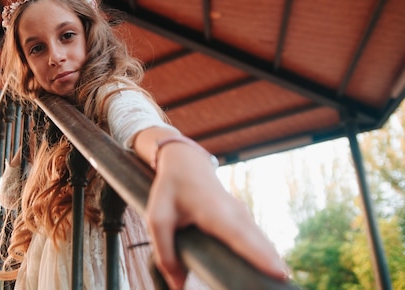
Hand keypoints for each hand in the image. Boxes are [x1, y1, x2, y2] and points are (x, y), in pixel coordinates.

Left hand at [144, 143, 287, 288]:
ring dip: (273, 263)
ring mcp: (244, 215)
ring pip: (263, 243)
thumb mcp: (158, 218)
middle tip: (283, 286)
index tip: (279, 272)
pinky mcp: (246, 220)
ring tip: (279, 284)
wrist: (186, 163)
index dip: (259, 255)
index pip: (239, 236)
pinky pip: (260, 242)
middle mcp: (235, 213)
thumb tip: (178, 286)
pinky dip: (267, 257)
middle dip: (272, 266)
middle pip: (259, 243)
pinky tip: (272, 274)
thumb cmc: (171, 190)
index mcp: (213, 210)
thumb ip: (165, 252)